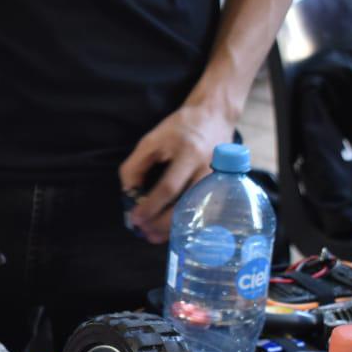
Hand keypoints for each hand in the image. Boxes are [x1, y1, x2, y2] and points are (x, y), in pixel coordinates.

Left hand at [118, 100, 236, 243]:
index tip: (135, 218)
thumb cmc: (180, 127)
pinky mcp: (222, 186)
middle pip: (185, 205)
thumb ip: (135, 166)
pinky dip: (186, 222)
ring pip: (196, 212)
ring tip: (153, 236)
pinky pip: (203, 211)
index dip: (150, 206)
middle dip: (161, 223)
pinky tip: (172, 229)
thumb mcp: (152, 140)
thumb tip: (129, 194)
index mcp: (189, 153)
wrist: (215, 115)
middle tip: (143, 232)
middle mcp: (207, 168)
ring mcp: (218, 179)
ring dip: (173, 228)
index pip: (168, 188)